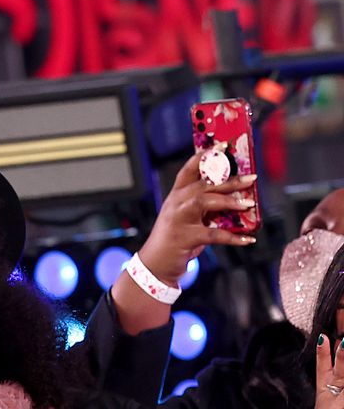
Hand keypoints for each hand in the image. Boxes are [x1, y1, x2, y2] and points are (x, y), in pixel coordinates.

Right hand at [137, 154, 257, 284]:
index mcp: (176, 195)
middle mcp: (176, 203)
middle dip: (229, 180)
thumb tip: (238, 197)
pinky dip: (233, 237)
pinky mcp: (186, 238)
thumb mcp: (187, 217)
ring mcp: (179, 220)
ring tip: (249, 204)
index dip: (206, 156)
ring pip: (205, 202)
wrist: (156, 263)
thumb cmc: (175, 238)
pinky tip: (248, 239)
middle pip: (204, 184)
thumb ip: (206, 206)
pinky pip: (213, 235)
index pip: (189, 169)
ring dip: (229, 202)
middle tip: (251, 178)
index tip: (223, 145)